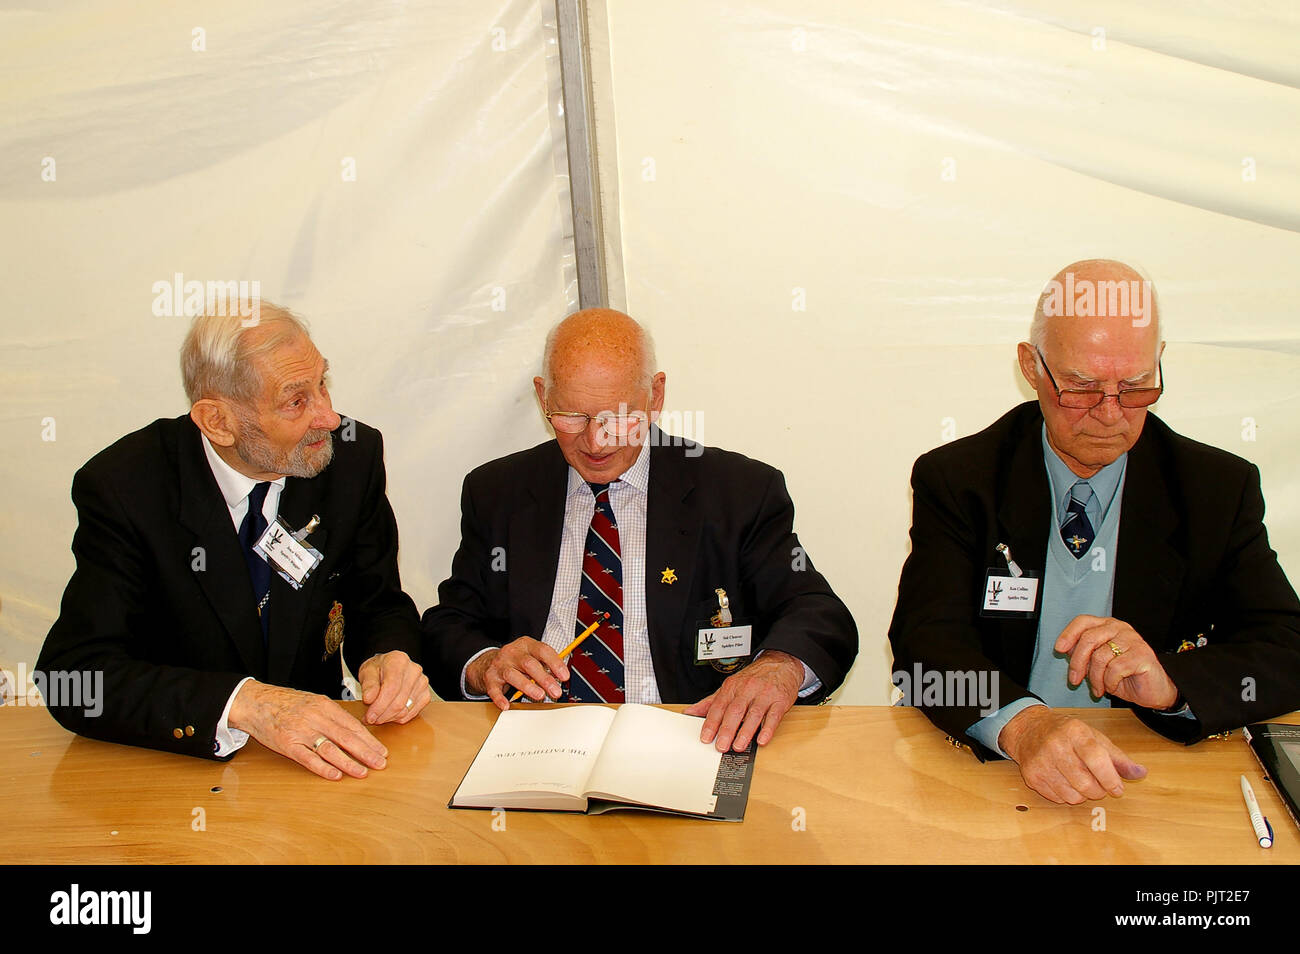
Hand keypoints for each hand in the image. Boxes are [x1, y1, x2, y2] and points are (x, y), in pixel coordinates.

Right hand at [228, 680, 388, 780]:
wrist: (255, 702)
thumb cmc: (286, 703)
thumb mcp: (312, 701)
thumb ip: (331, 715)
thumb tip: (355, 730)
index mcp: (324, 706)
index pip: (352, 725)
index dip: (369, 739)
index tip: (382, 750)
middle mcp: (314, 718)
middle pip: (345, 737)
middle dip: (366, 752)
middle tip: (380, 763)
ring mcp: (300, 732)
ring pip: (330, 749)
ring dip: (348, 762)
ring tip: (363, 772)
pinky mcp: (287, 744)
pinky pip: (308, 758)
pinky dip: (323, 768)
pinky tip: (336, 775)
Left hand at [358, 650, 430, 724]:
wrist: (388, 668)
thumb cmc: (378, 670)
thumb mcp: (367, 672)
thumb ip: (368, 685)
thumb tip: (369, 698)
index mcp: (398, 661)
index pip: (391, 688)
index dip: (379, 706)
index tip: (369, 716)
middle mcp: (414, 670)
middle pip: (399, 702)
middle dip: (382, 715)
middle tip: (371, 719)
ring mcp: (422, 683)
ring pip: (405, 710)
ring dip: (389, 718)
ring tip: (379, 716)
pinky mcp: (426, 694)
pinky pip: (412, 713)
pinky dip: (399, 718)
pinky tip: (390, 714)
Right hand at [467, 637, 568, 709]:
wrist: (486, 662)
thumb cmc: (515, 661)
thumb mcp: (531, 656)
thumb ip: (546, 664)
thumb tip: (562, 677)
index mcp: (526, 645)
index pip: (543, 651)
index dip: (555, 663)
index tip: (564, 676)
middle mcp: (512, 652)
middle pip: (529, 664)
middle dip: (544, 678)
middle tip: (555, 691)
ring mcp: (500, 665)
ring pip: (512, 675)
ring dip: (527, 686)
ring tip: (539, 695)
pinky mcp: (489, 678)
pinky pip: (494, 689)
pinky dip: (500, 698)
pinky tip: (507, 705)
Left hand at [683, 651, 802, 751]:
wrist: (780, 663)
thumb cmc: (754, 678)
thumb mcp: (731, 686)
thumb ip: (711, 701)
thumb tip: (690, 712)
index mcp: (732, 686)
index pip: (719, 706)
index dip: (711, 723)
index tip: (706, 737)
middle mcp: (747, 689)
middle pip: (735, 710)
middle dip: (727, 730)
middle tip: (721, 746)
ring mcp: (765, 695)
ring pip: (753, 714)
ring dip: (745, 732)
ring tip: (738, 746)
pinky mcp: (780, 701)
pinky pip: (774, 716)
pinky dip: (767, 729)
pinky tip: (762, 739)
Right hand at [999, 706, 1146, 803]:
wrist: (1029, 730)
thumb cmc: (1067, 734)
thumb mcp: (1094, 738)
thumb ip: (1118, 758)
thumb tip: (1141, 773)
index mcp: (1075, 732)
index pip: (1096, 759)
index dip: (1110, 778)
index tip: (1118, 788)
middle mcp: (1055, 745)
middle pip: (1085, 783)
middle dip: (1098, 791)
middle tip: (1099, 786)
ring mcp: (1041, 761)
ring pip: (1072, 796)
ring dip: (1082, 795)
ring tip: (1080, 781)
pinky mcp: (1031, 775)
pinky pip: (1058, 799)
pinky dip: (1066, 795)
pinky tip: (1064, 781)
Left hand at [1055, 616, 1179, 709]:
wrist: (1154, 691)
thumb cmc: (1125, 676)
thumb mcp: (1098, 663)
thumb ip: (1084, 653)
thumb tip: (1064, 649)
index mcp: (1108, 626)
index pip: (1083, 621)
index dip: (1068, 634)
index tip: (1059, 649)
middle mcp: (1120, 629)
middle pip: (1088, 639)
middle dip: (1077, 663)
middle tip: (1074, 680)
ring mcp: (1133, 640)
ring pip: (1100, 657)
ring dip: (1094, 678)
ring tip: (1099, 688)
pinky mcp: (1142, 655)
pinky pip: (1114, 669)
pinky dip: (1109, 682)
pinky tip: (1113, 687)